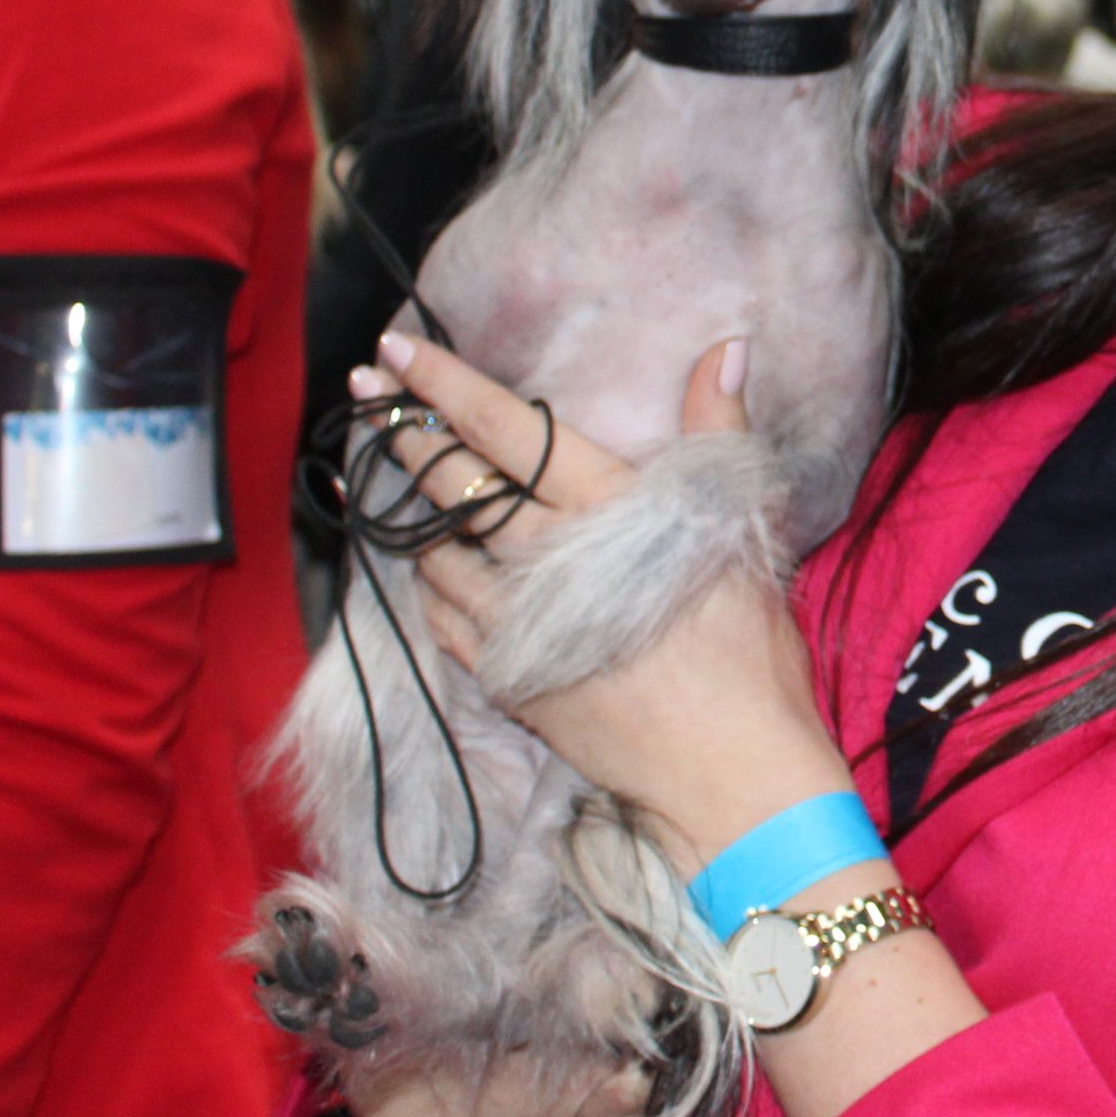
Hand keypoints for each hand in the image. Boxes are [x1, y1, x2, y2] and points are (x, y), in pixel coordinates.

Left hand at [357, 331, 859, 862]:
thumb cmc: (750, 648)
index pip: (510, 430)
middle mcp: (546, 558)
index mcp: (606, 508)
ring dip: (408, 511)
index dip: (447, 387)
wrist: (728, 769)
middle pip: (454, 483)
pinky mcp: (506, 676)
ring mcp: (516, 622)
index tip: (396, 353)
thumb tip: (727, 347)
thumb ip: (717, 432)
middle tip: (365, 398)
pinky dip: (431, 584)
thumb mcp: (743, 528)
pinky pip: (444, 619)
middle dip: (403, 433)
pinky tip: (430, 570)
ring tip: (385, 477)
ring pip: (436, 551)